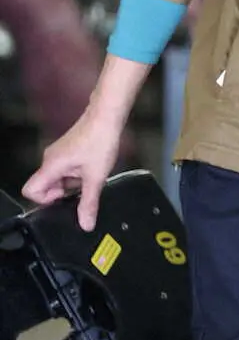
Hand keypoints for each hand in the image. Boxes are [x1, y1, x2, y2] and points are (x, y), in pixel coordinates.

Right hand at [22, 110, 123, 231]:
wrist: (107, 115)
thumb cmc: (99, 141)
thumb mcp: (95, 176)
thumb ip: (88, 202)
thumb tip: (86, 225)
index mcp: (51, 166)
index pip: (30, 191)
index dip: (44, 200)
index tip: (64, 198)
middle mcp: (50, 159)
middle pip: (45, 186)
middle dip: (63, 193)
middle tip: (82, 189)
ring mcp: (58, 153)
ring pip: (57, 178)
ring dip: (71, 183)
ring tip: (91, 177)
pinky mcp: (68, 149)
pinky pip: (65, 169)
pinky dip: (76, 174)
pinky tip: (92, 169)